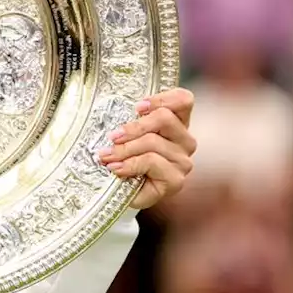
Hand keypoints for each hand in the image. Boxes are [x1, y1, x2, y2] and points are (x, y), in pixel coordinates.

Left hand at [98, 88, 196, 209]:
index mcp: (177, 123)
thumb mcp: (127, 135)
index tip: (137, 107)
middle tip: (112, 137)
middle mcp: (185, 141)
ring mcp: (182, 161)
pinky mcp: (176, 180)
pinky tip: (117, 169)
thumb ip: (130, 121)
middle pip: (164, 118)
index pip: (183, 100)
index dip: (162, 99)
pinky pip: (151, 162)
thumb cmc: (126, 159)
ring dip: (124, 149)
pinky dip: (129, 164)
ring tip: (107, 156)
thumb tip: (111, 112)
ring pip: (153, 141)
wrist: (124, 193)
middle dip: (133, 127)